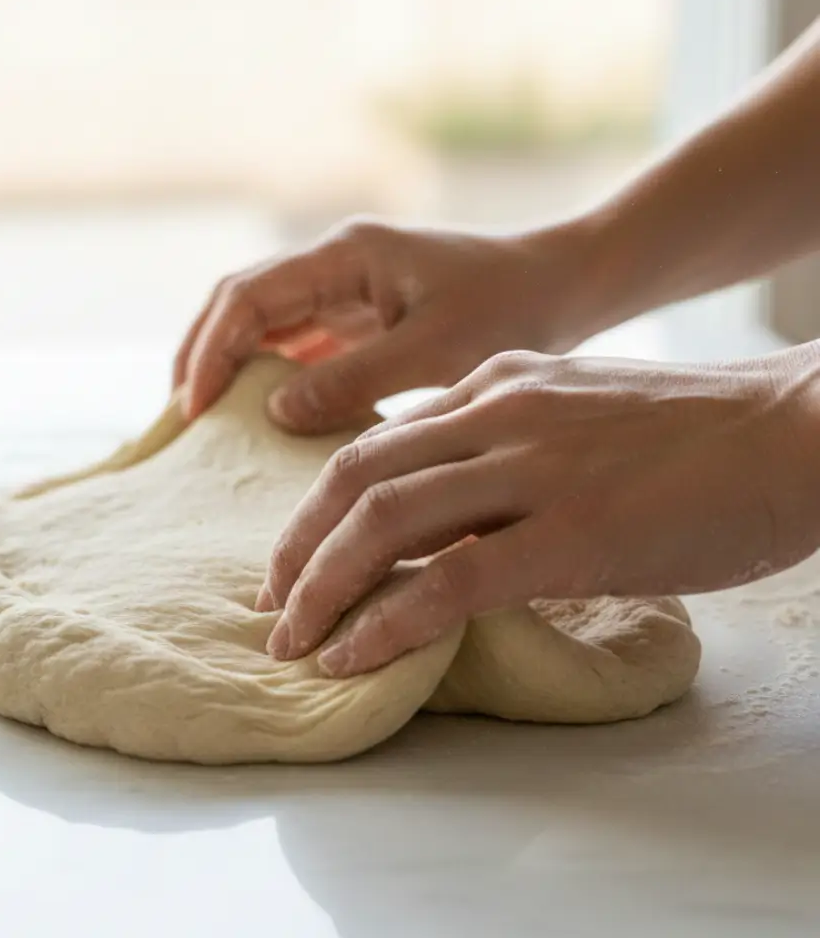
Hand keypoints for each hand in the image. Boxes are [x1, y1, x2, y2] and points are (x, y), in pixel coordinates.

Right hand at [173, 217, 591, 432]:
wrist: (564, 284)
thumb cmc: (512, 308)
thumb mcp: (436, 351)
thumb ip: (354, 379)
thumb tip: (275, 411)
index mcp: (347, 254)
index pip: (249, 295)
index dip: (211, 350)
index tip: (192, 408)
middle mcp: (336, 263)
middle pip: (240, 302)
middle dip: (203, 354)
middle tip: (181, 418)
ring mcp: (346, 287)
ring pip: (264, 321)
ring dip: (230, 364)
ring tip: (205, 420)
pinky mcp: (362, 314)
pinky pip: (298, 341)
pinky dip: (270, 374)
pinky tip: (261, 414)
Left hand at [258, 346, 819, 675]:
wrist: (793, 429)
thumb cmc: (694, 431)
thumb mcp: (578, 407)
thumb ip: (507, 437)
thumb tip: (454, 501)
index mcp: (495, 383)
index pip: (375, 442)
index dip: (319, 503)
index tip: (296, 552)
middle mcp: (497, 415)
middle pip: (355, 477)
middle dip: (297, 546)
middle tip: (271, 600)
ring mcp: (531, 471)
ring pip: (383, 521)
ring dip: (322, 585)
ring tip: (290, 638)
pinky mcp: (572, 534)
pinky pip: (447, 580)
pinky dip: (385, 621)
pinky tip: (351, 655)